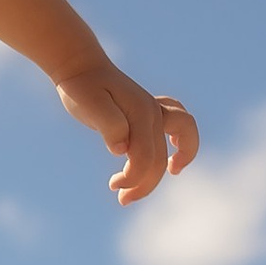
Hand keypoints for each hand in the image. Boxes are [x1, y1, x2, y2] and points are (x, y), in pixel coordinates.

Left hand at [57, 59, 198, 204]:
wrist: (81, 66)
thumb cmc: (82, 87)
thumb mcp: (87, 104)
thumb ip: (107, 124)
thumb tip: (122, 149)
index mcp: (142, 112)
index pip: (146, 157)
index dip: (133, 178)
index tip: (113, 186)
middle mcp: (155, 111)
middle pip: (160, 158)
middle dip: (143, 184)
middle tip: (121, 198)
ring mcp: (156, 110)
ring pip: (181, 141)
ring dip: (167, 167)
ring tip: (153, 184)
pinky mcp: (151, 111)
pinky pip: (181, 126)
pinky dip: (184, 143)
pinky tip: (173, 160)